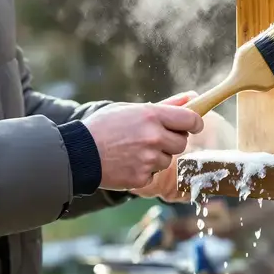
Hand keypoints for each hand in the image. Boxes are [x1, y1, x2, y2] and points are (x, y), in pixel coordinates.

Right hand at [83, 97, 203, 190]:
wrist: (78, 154)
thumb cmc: (104, 127)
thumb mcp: (131, 109)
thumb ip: (166, 105)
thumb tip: (192, 96)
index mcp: (152, 116)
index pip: (191, 120)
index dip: (195, 124)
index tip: (193, 126)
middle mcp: (154, 137)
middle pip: (181, 143)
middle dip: (171, 141)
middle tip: (152, 139)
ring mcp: (149, 159)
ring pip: (167, 160)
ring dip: (156, 157)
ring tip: (133, 151)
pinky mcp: (142, 177)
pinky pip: (153, 175)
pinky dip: (143, 171)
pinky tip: (127, 164)